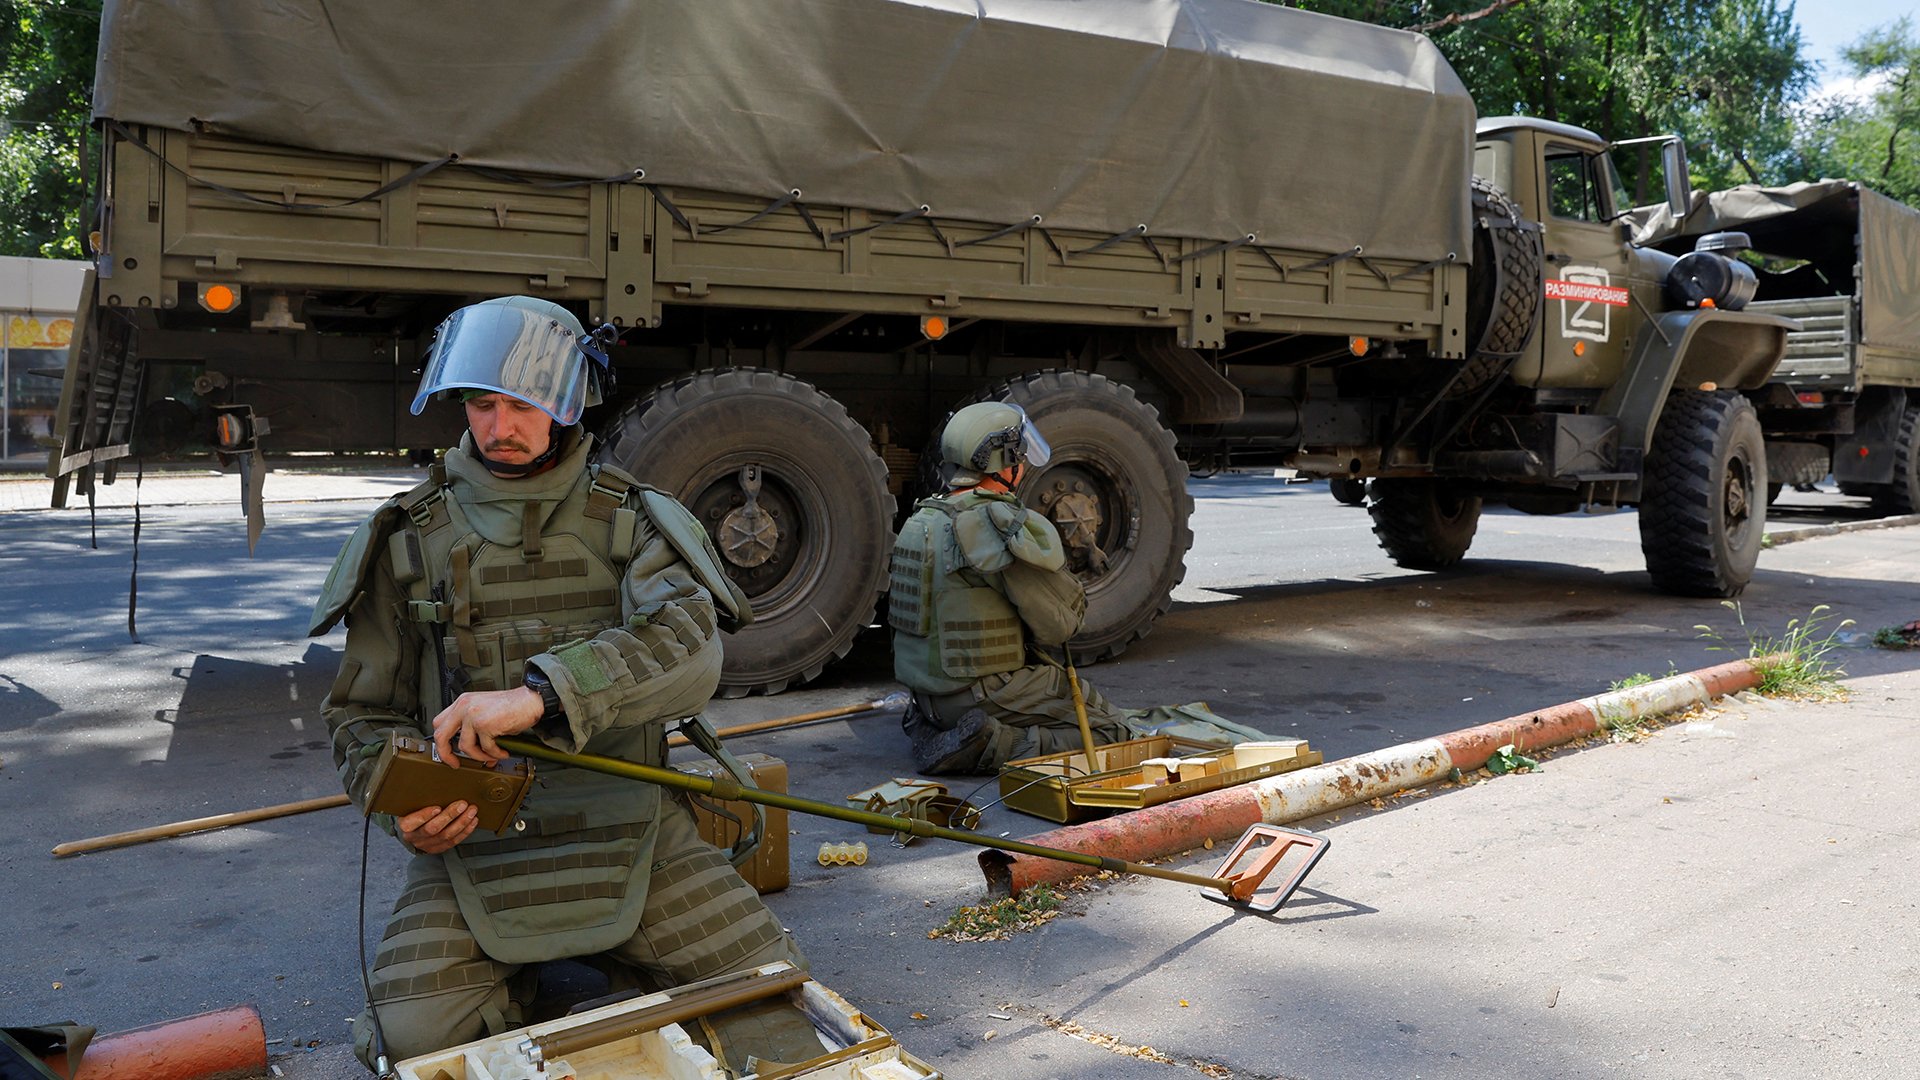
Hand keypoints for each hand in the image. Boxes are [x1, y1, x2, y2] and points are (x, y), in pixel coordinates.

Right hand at [398, 801, 477, 853]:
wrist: (412, 830)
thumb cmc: (413, 813)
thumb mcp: (411, 805)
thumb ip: (419, 798)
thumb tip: (435, 779)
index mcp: (405, 825)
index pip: (411, 822)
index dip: (425, 815)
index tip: (437, 807)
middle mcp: (414, 837)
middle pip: (432, 828)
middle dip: (449, 816)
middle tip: (462, 804)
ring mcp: (426, 844)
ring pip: (446, 836)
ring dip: (461, 823)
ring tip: (471, 811)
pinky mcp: (437, 848)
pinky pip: (453, 841)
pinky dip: (465, 831)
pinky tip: (472, 821)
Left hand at [430, 686, 544, 765]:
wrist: (531, 700)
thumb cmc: (513, 705)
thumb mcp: (485, 710)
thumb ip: (472, 726)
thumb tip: (471, 749)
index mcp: (463, 702)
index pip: (439, 723)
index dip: (442, 741)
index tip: (448, 752)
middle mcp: (464, 706)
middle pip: (441, 735)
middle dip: (446, 754)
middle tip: (455, 763)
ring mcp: (473, 715)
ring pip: (465, 746)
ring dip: (479, 756)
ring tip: (492, 756)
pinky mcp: (485, 724)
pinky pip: (485, 748)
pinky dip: (495, 753)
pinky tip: (502, 751)